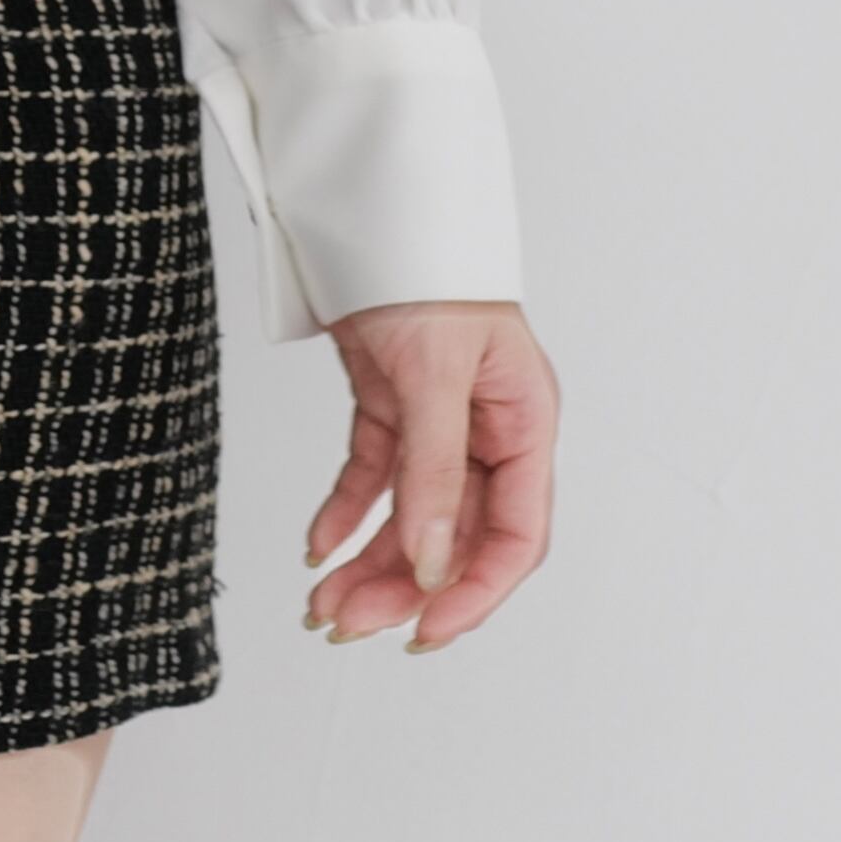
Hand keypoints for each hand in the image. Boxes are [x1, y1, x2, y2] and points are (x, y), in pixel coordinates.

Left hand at [302, 298, 556, 653]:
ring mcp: (439, 422)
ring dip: (370, 561)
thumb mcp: (435, 376)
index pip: (516, 534)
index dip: (475, 590)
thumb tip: (435, 564)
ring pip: (411, 515)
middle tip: (348, 625)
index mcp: (524, 424)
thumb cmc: (428, 272)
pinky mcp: (392, 407)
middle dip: (405, 584)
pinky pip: (372, 477)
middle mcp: (488, 432)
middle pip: (456, 535)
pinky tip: (316, 545)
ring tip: (322, 604)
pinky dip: (344, 511)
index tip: (426, 631)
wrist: (373, 210)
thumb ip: (435, 473)